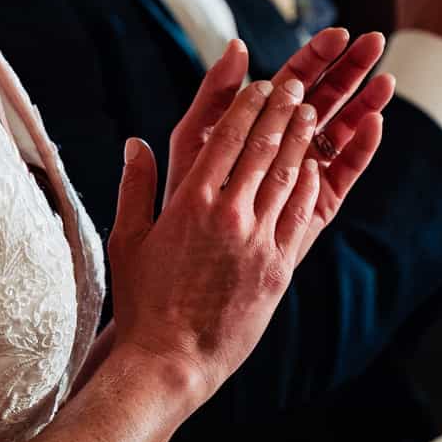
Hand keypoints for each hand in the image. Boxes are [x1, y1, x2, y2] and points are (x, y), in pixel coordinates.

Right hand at [107, 70, 351, 400]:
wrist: (171, 359)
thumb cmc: (142, 301)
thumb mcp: (127, 240)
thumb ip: (136, 186)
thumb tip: (136, 142)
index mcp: (190, 202)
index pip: (226, 137)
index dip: (247, 105)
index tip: (260, 82)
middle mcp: (228, 215)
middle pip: (263, 148)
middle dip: (281, 110)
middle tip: (294, 85)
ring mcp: (257, 241)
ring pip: (287, 176)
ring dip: (301, 140)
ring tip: (310, 112)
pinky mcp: (277, 268)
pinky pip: (298, 215)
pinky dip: (307, 184)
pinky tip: (314, 165)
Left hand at [165, 29, 392, 255]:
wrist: (189, 267)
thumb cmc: (184, 199)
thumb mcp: (194, 139)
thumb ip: (215, 94)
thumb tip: (237, 45)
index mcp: (259, 121)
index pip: (294, 77)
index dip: (316, 54)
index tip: (338, 33)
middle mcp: (285, 142)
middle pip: (325, 96)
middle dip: (350, 68)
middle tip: (374, 40)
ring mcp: (305, 172)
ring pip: (341, 130)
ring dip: (365, 103)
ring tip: (387, 78)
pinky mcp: (317, 205)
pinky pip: (343, 173)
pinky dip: (360, 149)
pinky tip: (375, 123)